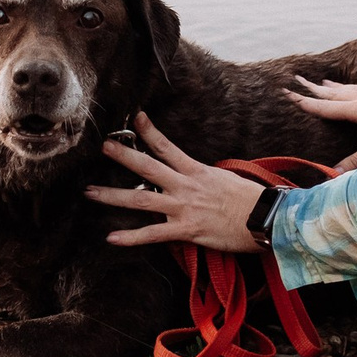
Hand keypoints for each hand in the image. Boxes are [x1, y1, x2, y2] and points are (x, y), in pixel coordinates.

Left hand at [83, 113, 265, 252]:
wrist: (266, 219)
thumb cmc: (252, 201)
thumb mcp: (226, 180)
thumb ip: (204, 178)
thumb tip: (194, 176)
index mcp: (197, 171)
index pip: (167, 147)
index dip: (149, 132)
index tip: (134, 118)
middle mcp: (186, 186)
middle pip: (147, 168)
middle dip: (122, 156)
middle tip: (101, 147)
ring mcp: (183, 208)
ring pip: (141, 200)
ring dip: (112, 195)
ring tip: (89, 192)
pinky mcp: (186, 230)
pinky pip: (153, 234)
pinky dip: (131, 237)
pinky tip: (111, 239)